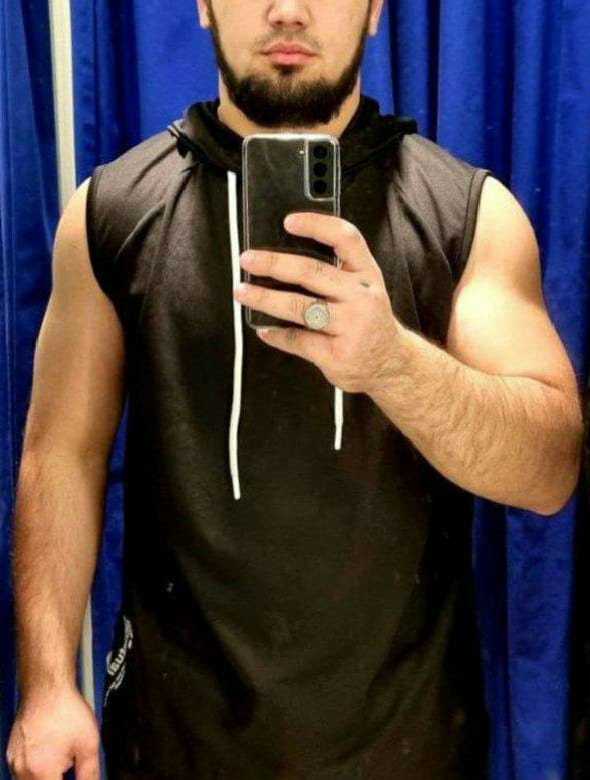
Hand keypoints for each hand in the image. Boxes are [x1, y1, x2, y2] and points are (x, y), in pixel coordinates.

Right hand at [6, 684, 99, 778]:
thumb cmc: (65, 710)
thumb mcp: (88, 744)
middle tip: (70, 764)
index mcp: (41, 773)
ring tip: (62, 757)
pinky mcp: (12, 752)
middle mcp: (22, 771)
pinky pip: (23, 770)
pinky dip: (37, 768)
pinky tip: (50, 751)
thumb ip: (89, 773)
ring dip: (46, 775)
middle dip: (57, 778)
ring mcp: (14, 761)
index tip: (75, 775)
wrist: (47, 687)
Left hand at [233, 212, 402, 394]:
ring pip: (300, 307)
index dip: (317, 225)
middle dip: (274, 264)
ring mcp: (351, 327)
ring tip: (243, 292)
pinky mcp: (337, 354)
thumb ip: (336, 273)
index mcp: (367, 274)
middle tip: (248, 260)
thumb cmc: (369, 321)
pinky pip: (298, 339)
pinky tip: (264, 329)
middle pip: (312, 272)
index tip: (288, 221)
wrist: (391, 364)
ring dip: (265, 298)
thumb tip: (283, 260)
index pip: (345, 239)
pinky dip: (276, 334)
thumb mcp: (364, 289)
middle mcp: (362, 297)